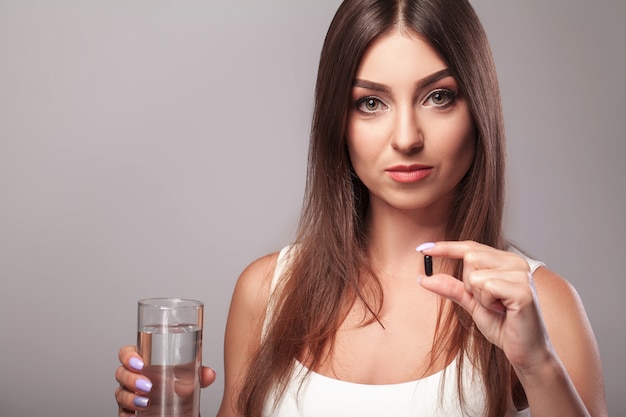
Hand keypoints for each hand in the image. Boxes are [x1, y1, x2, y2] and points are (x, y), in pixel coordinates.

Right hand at [115, 345, 216, 416]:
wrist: (177, 408)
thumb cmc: (176, 385)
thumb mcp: (188, 377)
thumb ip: (199, 374)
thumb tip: (209, 374)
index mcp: (144, 362)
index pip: (127, 353)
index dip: (128, 356)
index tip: (139, 362)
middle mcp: (133, 376)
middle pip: (121, 373)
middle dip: (131, 379)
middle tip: (147, 385)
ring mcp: (129, 394)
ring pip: (120, 393)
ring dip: (130, 398)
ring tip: (145, 402)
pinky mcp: (129, 411)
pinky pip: (122, 412)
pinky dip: (126, 415)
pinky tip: (134, 416)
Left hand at [418, 241, 552, 370]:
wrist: (525, 351)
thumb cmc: (503, 325)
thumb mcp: (471, 303)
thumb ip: (451, 288)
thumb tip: (424, 278)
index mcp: (506, 261)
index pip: (471, 247)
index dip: (446, 247)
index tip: (422, 248)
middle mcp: (516, 262)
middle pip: (470, 257)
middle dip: (469, 284)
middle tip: (489, 302)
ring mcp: (522, 274)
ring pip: (475, 274)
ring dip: (479, 296)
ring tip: (498, 308)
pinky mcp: (522, 289)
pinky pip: (486, 287)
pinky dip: (487, 303)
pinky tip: (504, 311)